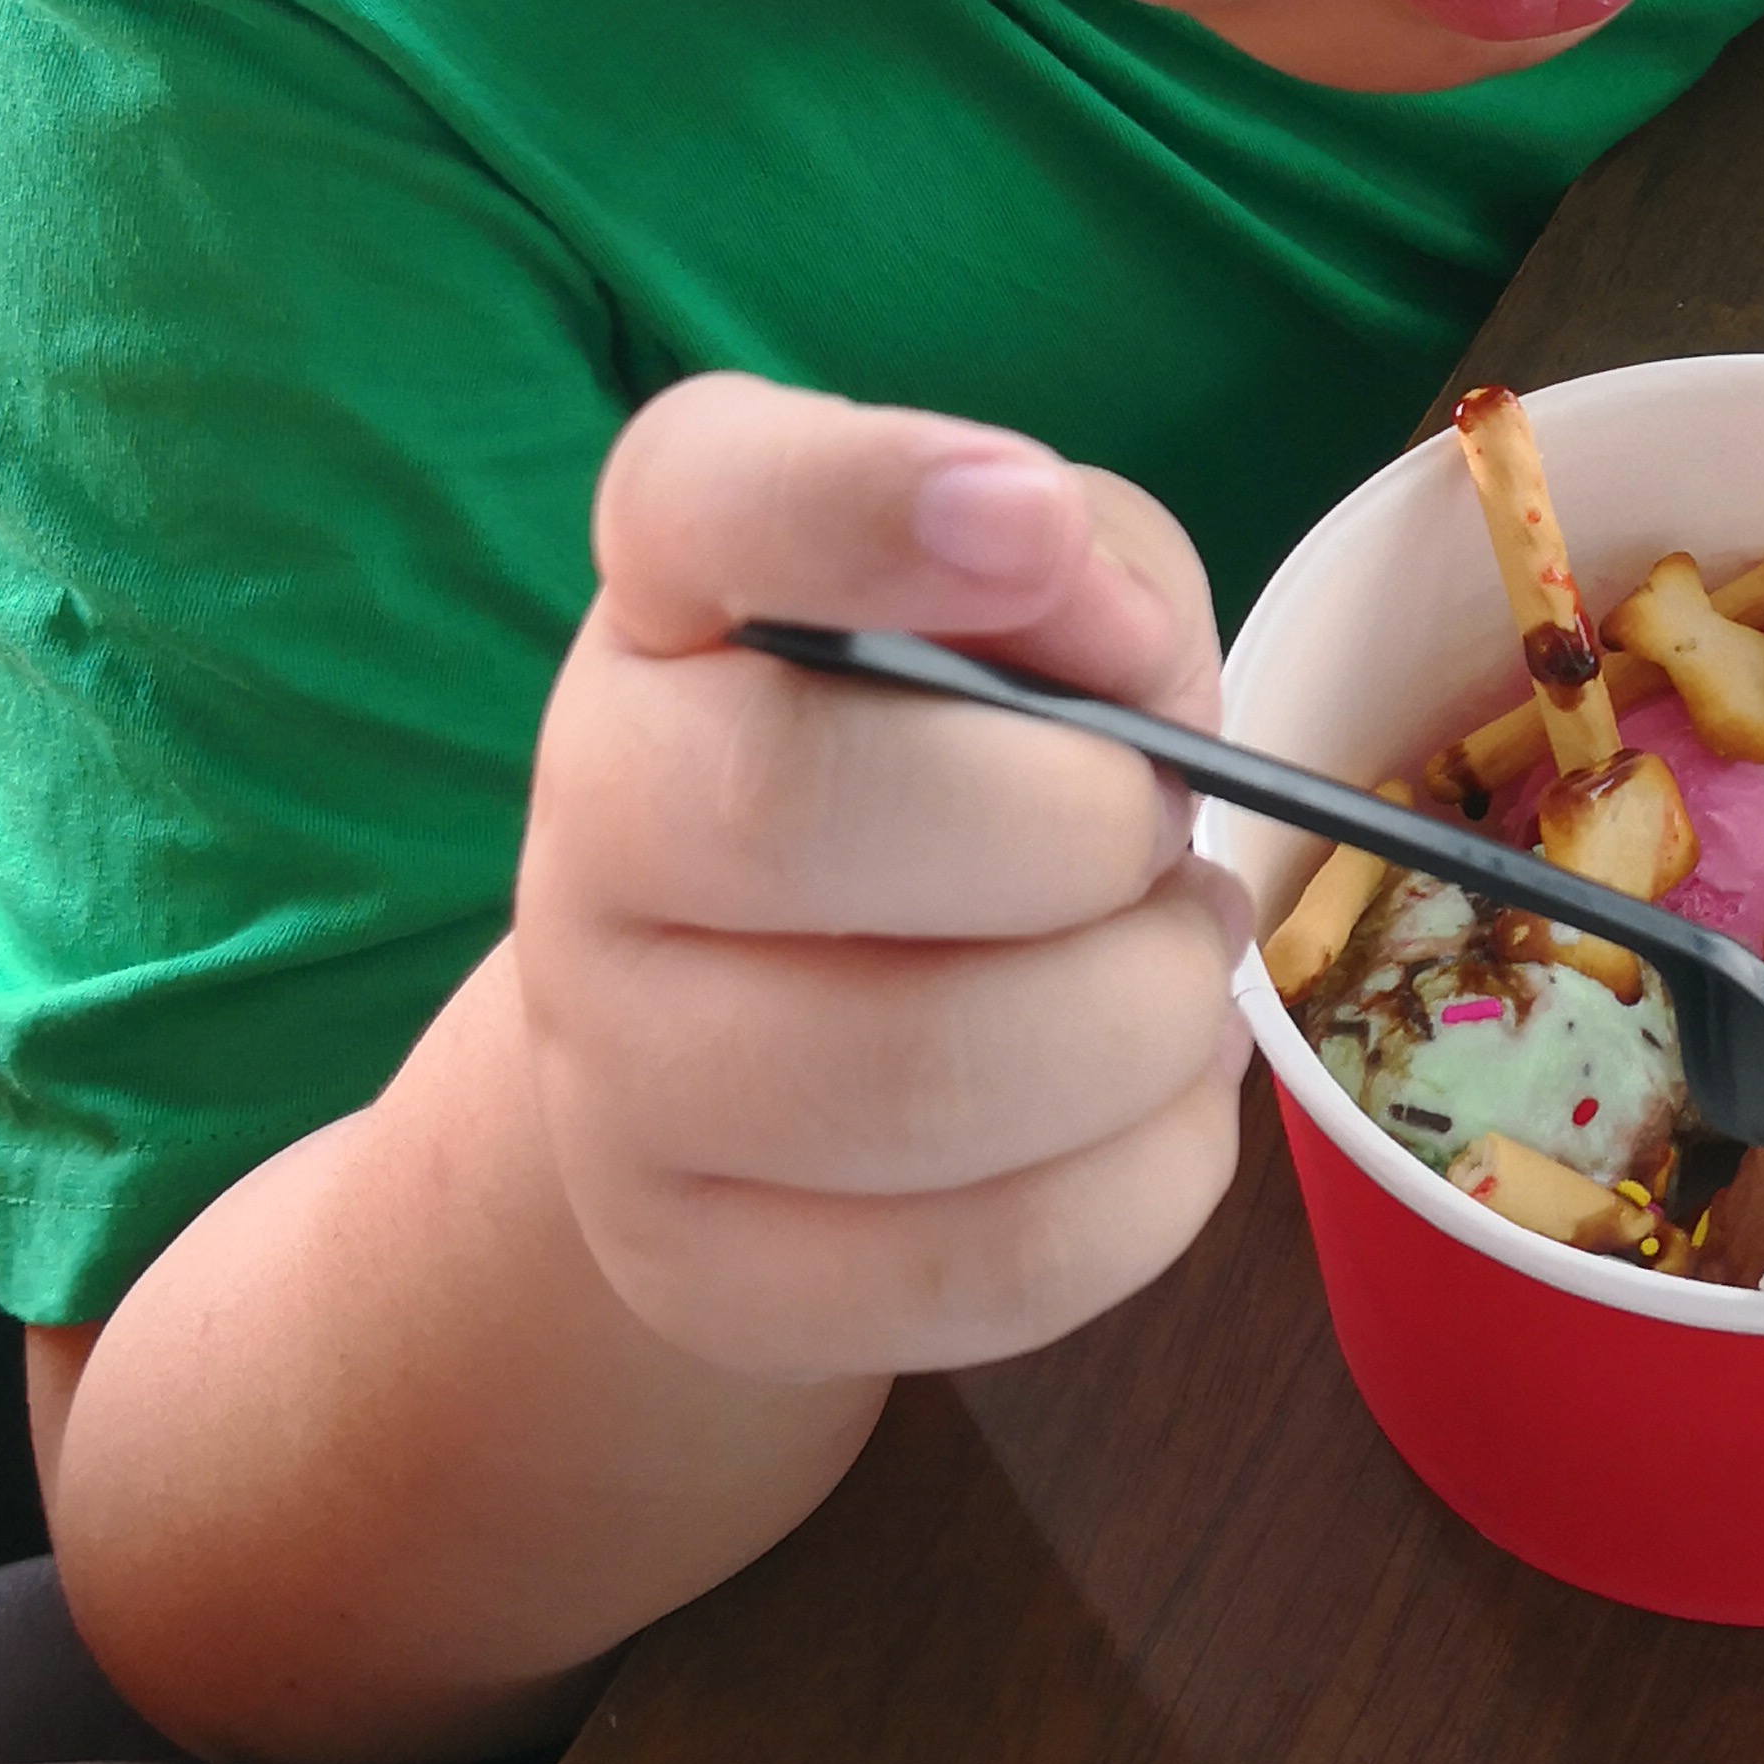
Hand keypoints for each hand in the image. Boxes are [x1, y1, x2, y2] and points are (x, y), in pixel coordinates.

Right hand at [516, 375, 1250, 1379]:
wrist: (779, 1039)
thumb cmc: (955, 767)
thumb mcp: (1047, 614)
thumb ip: (1097, 576)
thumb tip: (1118, 649)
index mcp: (677, 595)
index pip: (701, 496)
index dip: (864, 499)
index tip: (1028, 519)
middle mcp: (593, 809)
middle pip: (800, 812)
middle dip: (1081, 828)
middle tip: (1160, 831)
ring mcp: (612, 1065)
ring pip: (919, 1077)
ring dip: (1143, 1018)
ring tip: (1169, 966)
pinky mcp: (699, 1268)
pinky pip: (988, 1261)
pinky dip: (1148, 1177)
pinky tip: (1145, 1102)